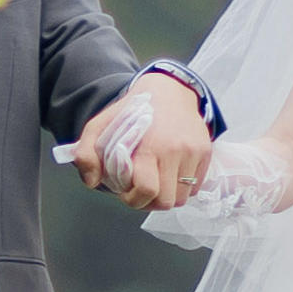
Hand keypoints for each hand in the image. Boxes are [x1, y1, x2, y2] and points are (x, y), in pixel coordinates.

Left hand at [102, 80, 212, 212]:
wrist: (169, 89)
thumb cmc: (133, 110)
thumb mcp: (100, 125)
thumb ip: (87, 153)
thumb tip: (92, 182)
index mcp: (149, 146)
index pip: (147, 189)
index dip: (134, 199)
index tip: (126, 191)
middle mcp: (175, 151)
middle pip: (167, 201)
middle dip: (150, 202)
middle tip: (140, 190)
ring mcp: (194, 152)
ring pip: (183, 197)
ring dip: (167, 195)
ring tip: (155, 181)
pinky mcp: (206, 153)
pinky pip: (196, 186)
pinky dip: (182, 186)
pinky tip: (169, 173)